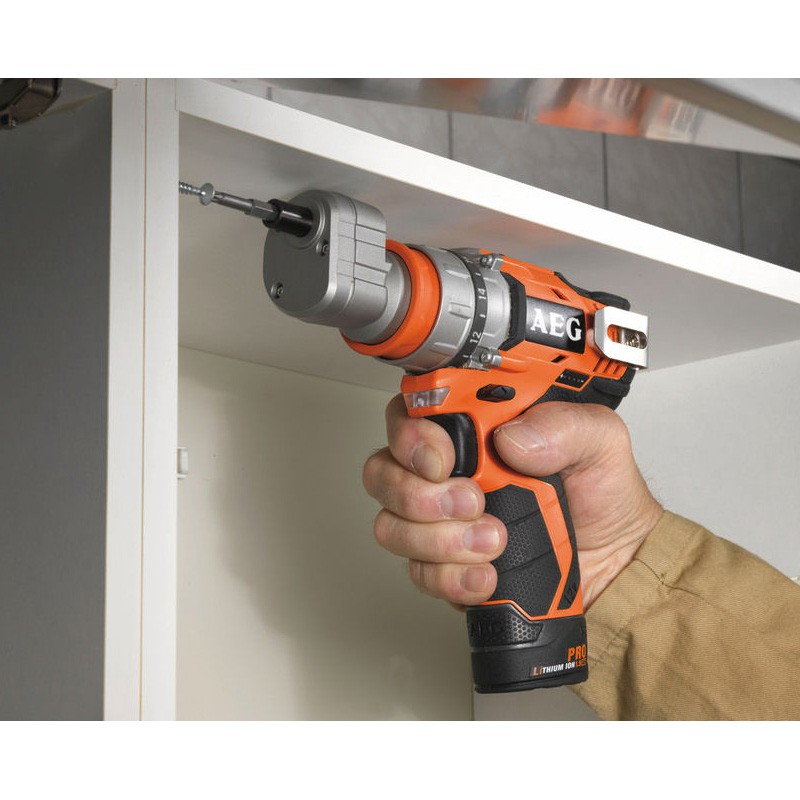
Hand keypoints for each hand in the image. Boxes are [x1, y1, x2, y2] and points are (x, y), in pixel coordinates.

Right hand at [363, 395, 662, 609]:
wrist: (615, 565)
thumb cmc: (601, 497)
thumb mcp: (600, 442)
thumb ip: (565, 426)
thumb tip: (513, 437)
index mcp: (475, 428)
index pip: (411, 413)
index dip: (411, 433)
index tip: (442, 458)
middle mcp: (449, 470)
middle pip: (383, 470)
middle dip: (420, 493)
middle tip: (473, 500)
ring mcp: (442, 520)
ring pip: (391, 525)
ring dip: (440, 539)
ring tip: (494, 539)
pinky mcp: (445, 565)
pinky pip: (419, 573)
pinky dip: (452, 577)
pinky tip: (488, 574)